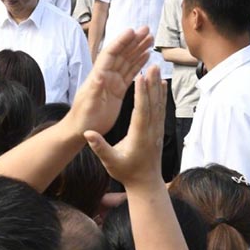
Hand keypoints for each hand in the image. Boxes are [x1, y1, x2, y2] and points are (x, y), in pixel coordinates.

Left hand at [67, 27, 152, 135]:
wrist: (81, 129)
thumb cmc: (82, 118)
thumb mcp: (88, 105)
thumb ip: (94, 90)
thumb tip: (99, 76)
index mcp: (98, 76)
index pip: (110, 54)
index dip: (121, 42)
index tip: (132, 31)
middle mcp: (105, 75)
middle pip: (121, 53)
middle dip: (133, 40)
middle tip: (147, 29)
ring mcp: (112, 81)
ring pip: (127, 61)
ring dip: (138, 49)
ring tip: (150, 38)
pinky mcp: (118, 89)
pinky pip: (130, 73)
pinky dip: (138, 63)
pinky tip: (146, 55)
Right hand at [84, 65, 166, 187]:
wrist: (145, 183)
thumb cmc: (126, 173)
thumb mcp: (110, 162)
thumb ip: (100, 147)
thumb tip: (88, 134)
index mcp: (139, 136)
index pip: (141, 111)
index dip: (141, 94)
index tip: (140, 78)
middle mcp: (151, 130)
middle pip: (152, 103)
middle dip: (151, 83)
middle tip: (151, 66)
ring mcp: (156, 130)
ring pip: (158, 104)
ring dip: (157, 85)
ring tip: (156, 69)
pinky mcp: (157, 129)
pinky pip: (160, 109)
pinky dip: (161, 95)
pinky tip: (161, 84)